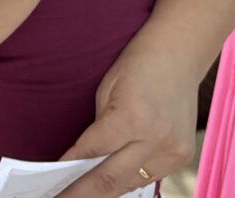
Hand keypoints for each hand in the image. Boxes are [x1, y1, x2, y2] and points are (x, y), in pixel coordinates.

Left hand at [59, 37, 198, 195]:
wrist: (181, 50)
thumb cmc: (138, 62)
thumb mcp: (108, 89)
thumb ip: (99, 128)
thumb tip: (85, 160)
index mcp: (132, 117)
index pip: (92, 152)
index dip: (69, 169)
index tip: (51, 183)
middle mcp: (155, 139)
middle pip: (111, 178)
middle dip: (82, 193)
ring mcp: (173, 150)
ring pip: (131, 183)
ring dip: (106, 192)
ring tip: (81, 196)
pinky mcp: (183, 155)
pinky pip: (150, 177)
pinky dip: (129, 180)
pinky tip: (111, 185)